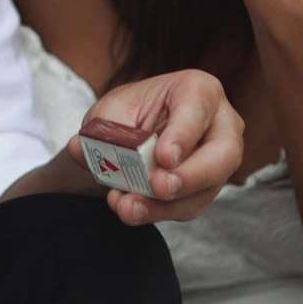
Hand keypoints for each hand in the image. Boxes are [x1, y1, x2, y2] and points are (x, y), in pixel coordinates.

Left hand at [66, 68, 243, 226]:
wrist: (130, 135)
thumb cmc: (128, 115)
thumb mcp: (109, 113)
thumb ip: (98, 131)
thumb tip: (79, 148)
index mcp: (198, 90)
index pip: (198, 110)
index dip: (183, 135)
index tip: (164, 157)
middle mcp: (220, 124)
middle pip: (223, 154)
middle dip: (189, 176)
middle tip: (158, 187)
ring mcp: (219, 160)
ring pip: (206, 188)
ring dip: (166, 204)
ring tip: (129, 207)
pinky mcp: (206, 189)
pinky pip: (190, 207)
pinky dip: (160, 212)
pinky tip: (132, 209)